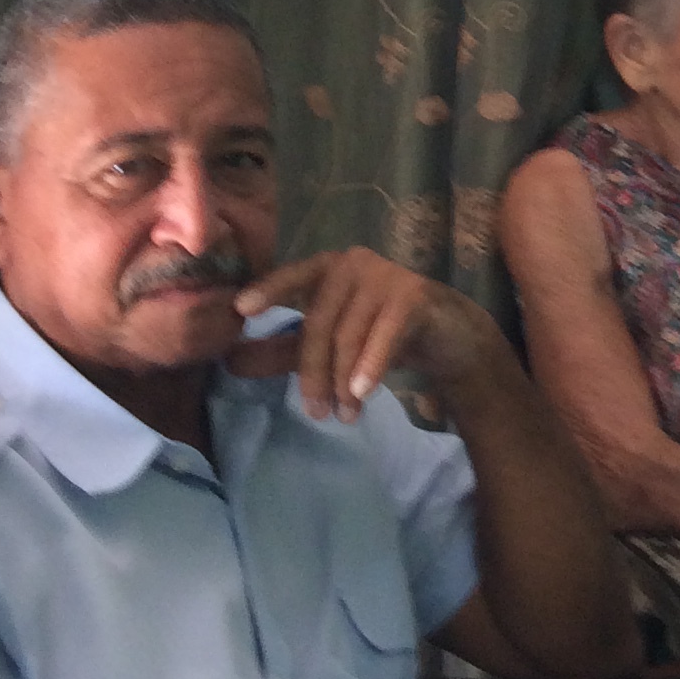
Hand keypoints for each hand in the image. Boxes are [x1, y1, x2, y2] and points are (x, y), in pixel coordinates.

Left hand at [227, 248, 508, 423]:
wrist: (449, 337)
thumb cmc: (381, 335)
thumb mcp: (329, 345)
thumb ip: (282, 351)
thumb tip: (230, 362)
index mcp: (328, 269)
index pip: (293, 277)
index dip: (268, 291)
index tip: (240, 310)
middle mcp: (354, 263)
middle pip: (319, 322)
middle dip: (314, 372)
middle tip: (316, 413)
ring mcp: (386, 275)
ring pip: (349, 335)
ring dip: (343, 381)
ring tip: (346, 415)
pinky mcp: (414, 296)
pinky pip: (383, 336)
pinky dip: (370, 366)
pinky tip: (362, 393)